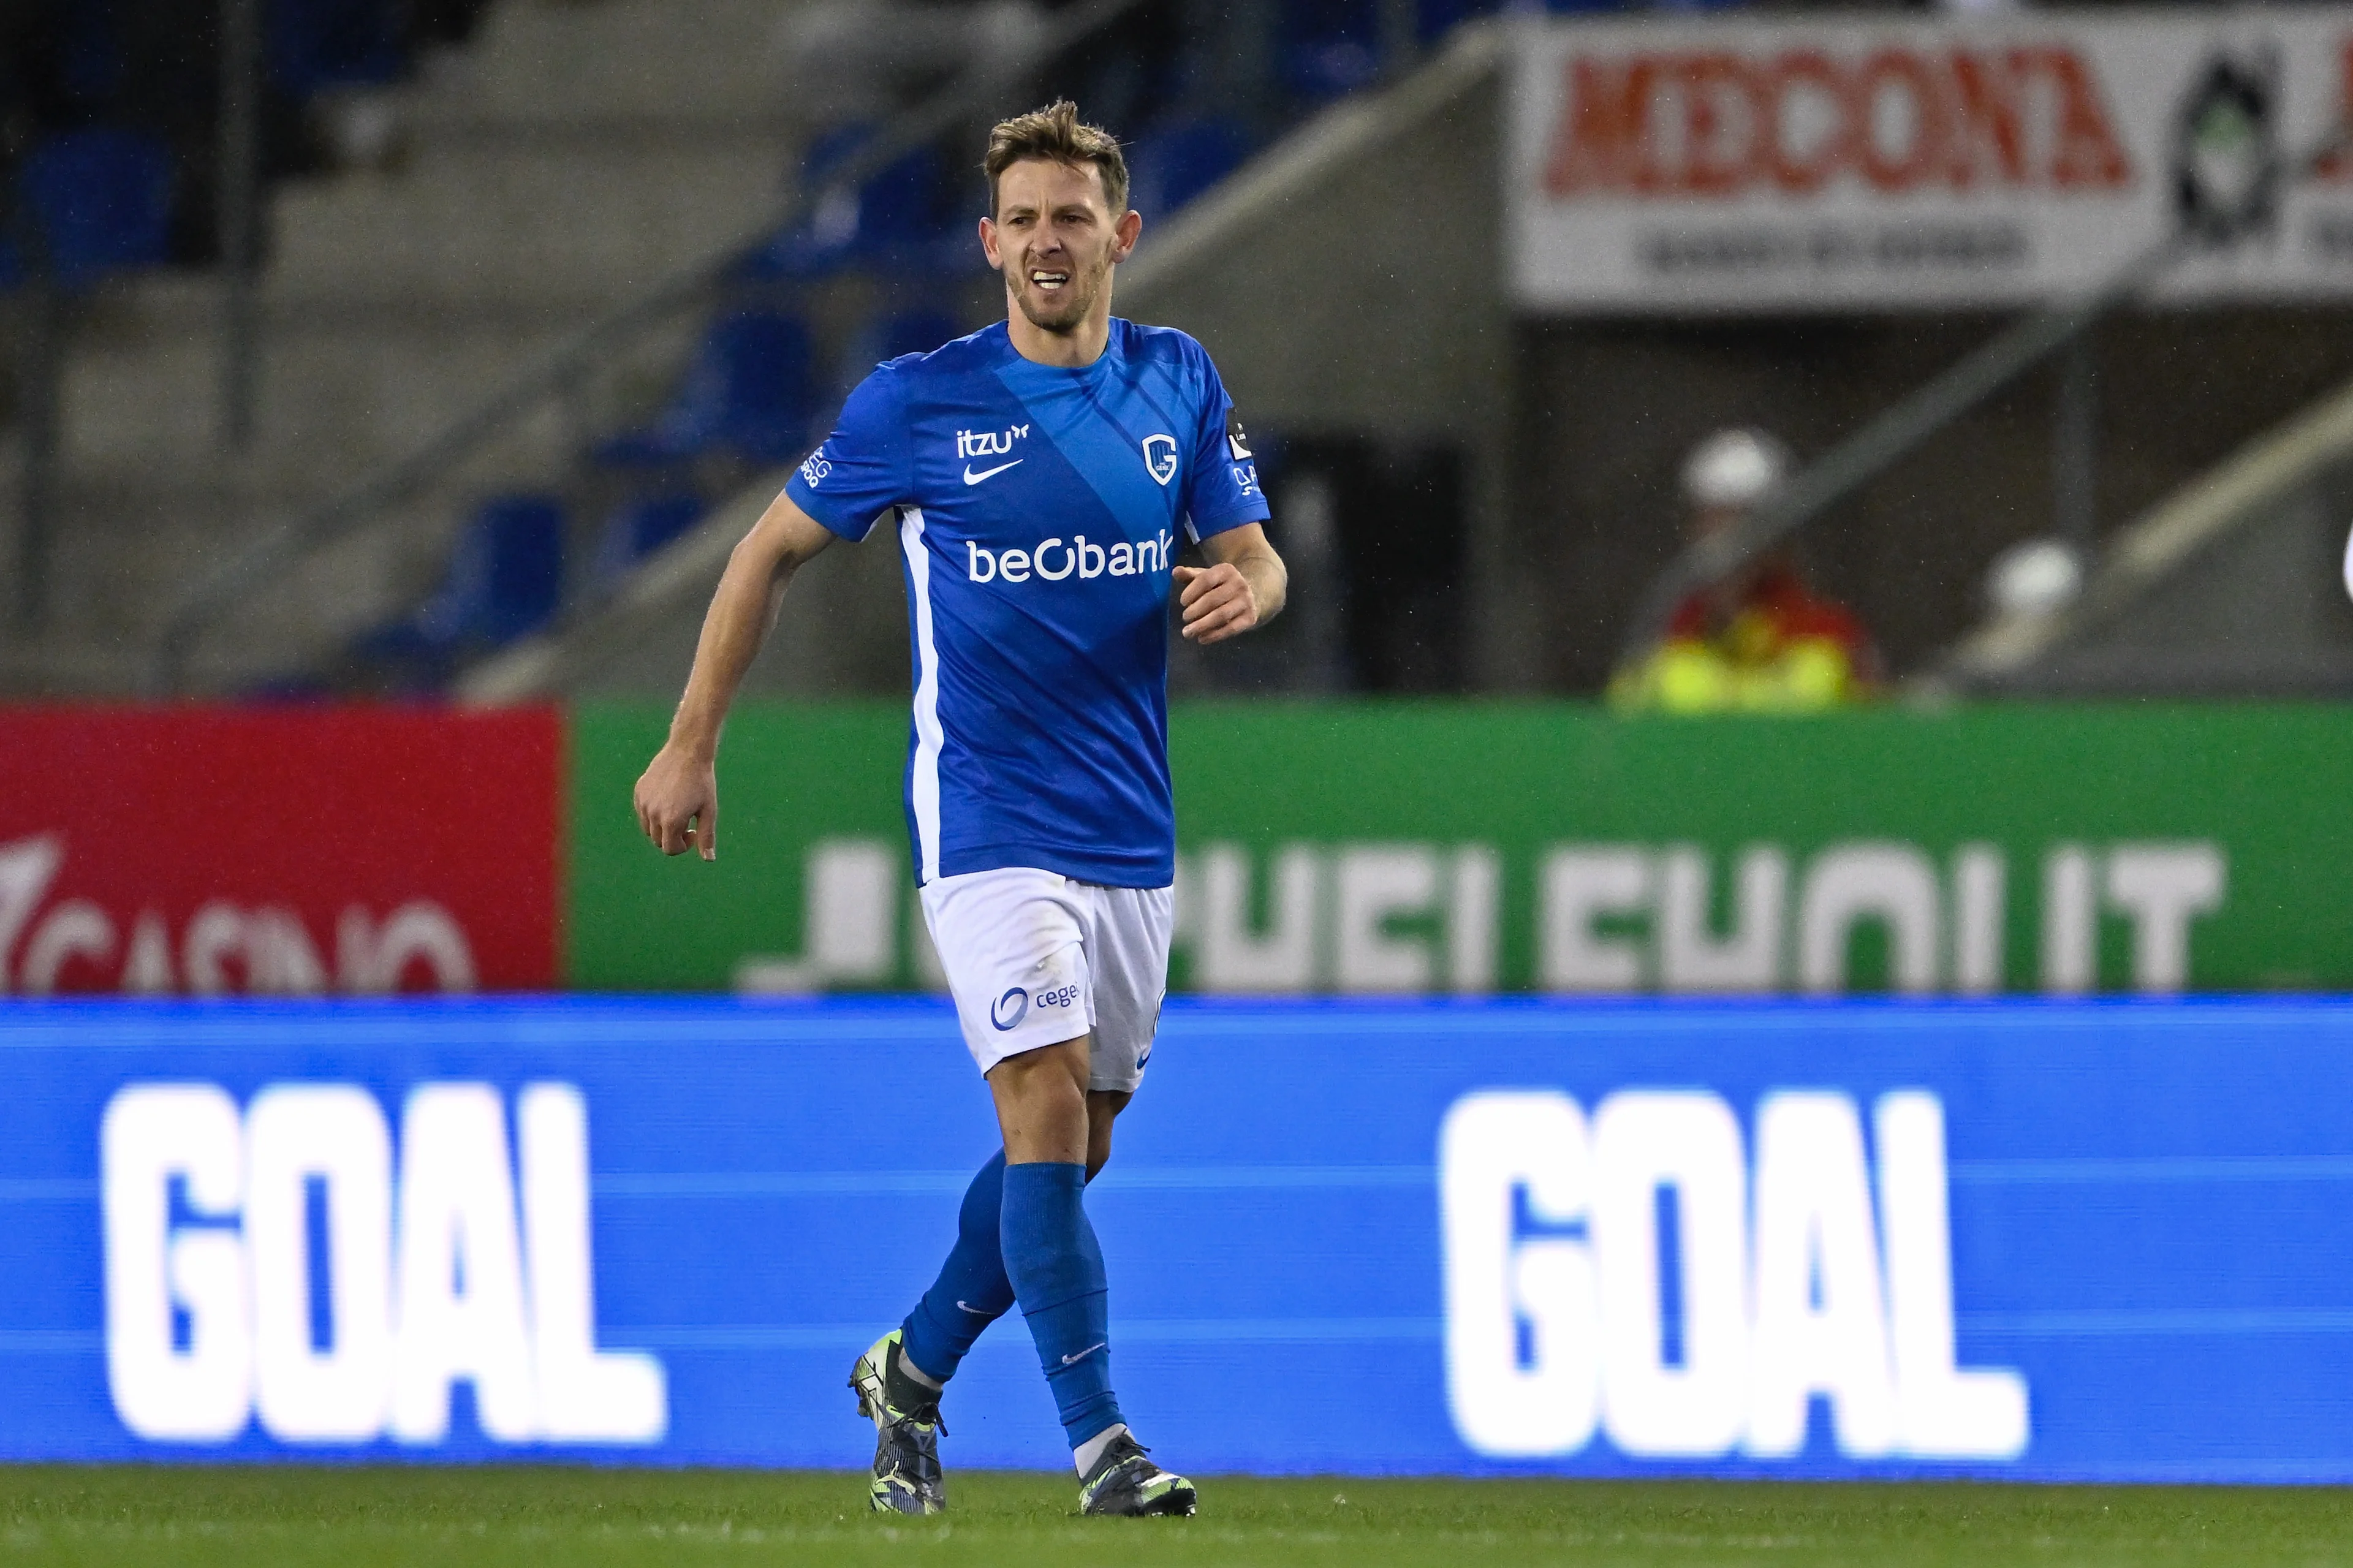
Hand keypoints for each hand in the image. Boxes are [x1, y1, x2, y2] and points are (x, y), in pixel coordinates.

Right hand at [634, 743, 716, 859]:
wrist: (687, 751)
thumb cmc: (702, 782)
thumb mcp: (709, 810)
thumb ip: (707, 836)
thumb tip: (709, 859)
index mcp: (671, 821)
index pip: (669, 849)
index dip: (683, 846)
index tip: (693, 832)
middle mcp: (653, 814)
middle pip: (658, 841)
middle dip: (673, 837)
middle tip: (688, 822)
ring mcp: (643, 802)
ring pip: (648, 828)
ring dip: (662, 827)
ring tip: (678, 811)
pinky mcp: (638, 792)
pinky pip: (642, 812)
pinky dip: (653, 814)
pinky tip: (668, 799)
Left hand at [1173, 562, 1260, 644]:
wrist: (1253, 594)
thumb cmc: (1221, 585)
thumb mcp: (1207, 576)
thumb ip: (1189, 576)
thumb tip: (1175, 572)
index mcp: (1226, 570)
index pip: (1206, 579)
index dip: (1192, 591)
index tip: (1183, 602)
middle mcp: (1238, 584)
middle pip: (1213, 599)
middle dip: (1195, 611)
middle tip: (1184, 618)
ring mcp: (1246, 602)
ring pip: (1221, 615)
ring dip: (1202, 625)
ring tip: (1188, 632)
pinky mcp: (1250, 618)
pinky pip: (1231, 629)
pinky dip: (1214, 635)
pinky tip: (1202, 638)